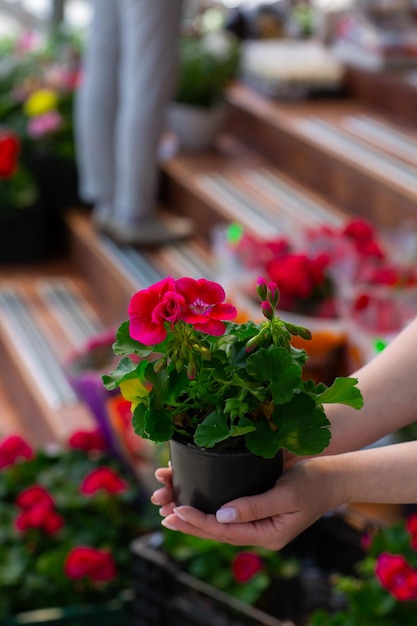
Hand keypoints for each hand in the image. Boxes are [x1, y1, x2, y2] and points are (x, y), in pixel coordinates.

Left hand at [151, 456, 341, 549]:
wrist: (333, 476)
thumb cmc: (313, 483)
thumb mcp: (285, 494)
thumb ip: (254, 506)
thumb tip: (221, 516)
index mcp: (267, 535)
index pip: (224, 532)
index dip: (198, 522)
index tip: (176, 510)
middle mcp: (259, 531)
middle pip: (216, 531)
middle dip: (188, 521)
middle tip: (163, 512)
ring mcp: (258, 520)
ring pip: (219, 521)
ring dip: (194, 514)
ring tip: (169, 506)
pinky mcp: (256, 506)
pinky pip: (226, 509)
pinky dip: (208, 504)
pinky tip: (194, 497)